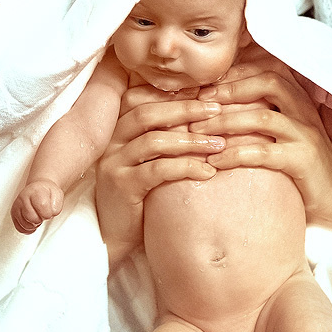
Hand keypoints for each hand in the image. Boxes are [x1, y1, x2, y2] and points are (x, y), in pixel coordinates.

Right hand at [11, 179, 64, 233]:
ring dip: (34, 224)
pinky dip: (28, 229)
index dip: (48, 212)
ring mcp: (17, 206)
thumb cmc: (46, 193)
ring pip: (26, 225)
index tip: (49, 210)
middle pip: (32, 218)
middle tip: (43, 213)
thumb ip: (56, 205)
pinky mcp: (13, 214)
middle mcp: (23, 197)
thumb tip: (51, 213)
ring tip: (37, 215)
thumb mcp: (57, 194)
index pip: (42, 206)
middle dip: (41, 219)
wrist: (37, 189)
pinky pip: (20, 228)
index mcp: (36, 191)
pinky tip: (32, 222)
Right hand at [96, 86, 224, 265]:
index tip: (208, 94)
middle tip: (218, 111)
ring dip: (191, 140)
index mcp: (118, 129)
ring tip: (220, 145)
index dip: (175, 94)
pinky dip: (186, 168)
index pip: (143, 98)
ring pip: (154, 140)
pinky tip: (208, 172)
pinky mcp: (120, 187)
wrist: (115, 237)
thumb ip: (165, 137)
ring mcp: (113, 163)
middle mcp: (111, 141)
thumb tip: (204, 113)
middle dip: (187, 109)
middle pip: (148, 112)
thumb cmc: (140, 196)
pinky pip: (157, 170)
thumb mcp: (151, 161)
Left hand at [189, 56, 331, 222]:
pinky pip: (263, 153)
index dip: (235, 74)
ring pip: (262, 117)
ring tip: (198, 132)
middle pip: (267, 83)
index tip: (205, 86)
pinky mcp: (303, 160)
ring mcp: (305, 135)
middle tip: (197, 104)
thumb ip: (262, 116)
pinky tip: (215, 162)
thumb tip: (219, 108)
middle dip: (229, 90)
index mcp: (298, 99)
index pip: (267, 70)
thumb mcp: (284, 133)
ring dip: (226, 122)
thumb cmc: (302, 164)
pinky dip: (235, 155)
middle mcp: (304, 111)